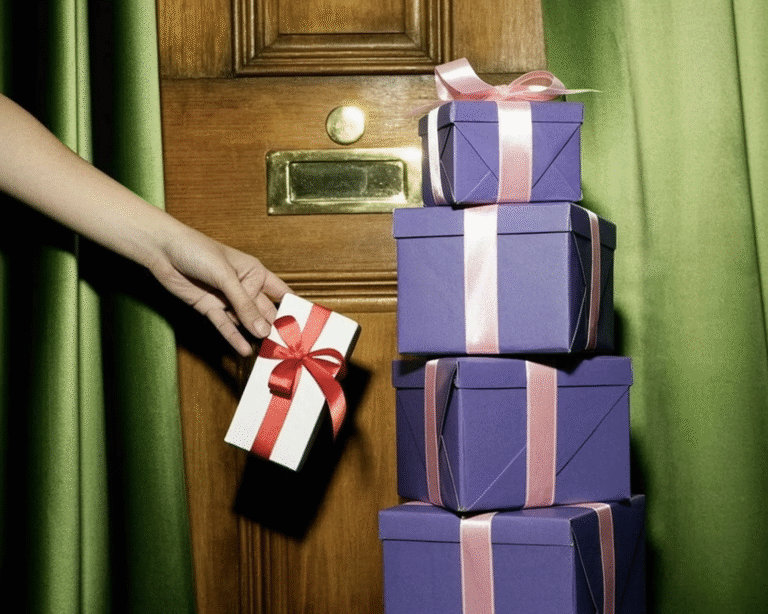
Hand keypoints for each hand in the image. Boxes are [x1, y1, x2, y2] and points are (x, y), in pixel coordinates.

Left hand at [148, 226, 290, 355]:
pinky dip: (234, 337)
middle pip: (264, 311)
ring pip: (245, 321)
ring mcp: (227, 299)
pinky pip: (225, 326)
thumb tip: (263, 330)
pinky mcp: (210, 308)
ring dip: (254, 336)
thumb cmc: (197, 250)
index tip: (305, 326)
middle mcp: (244, 287)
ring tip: (268, 354)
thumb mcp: (226, 277)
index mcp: (255, 272)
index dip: (292, 308)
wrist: (162, 250)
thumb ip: (244, 305)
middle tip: (287, 348)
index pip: (280, 293)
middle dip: (274, 328)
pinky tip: (244, 350)